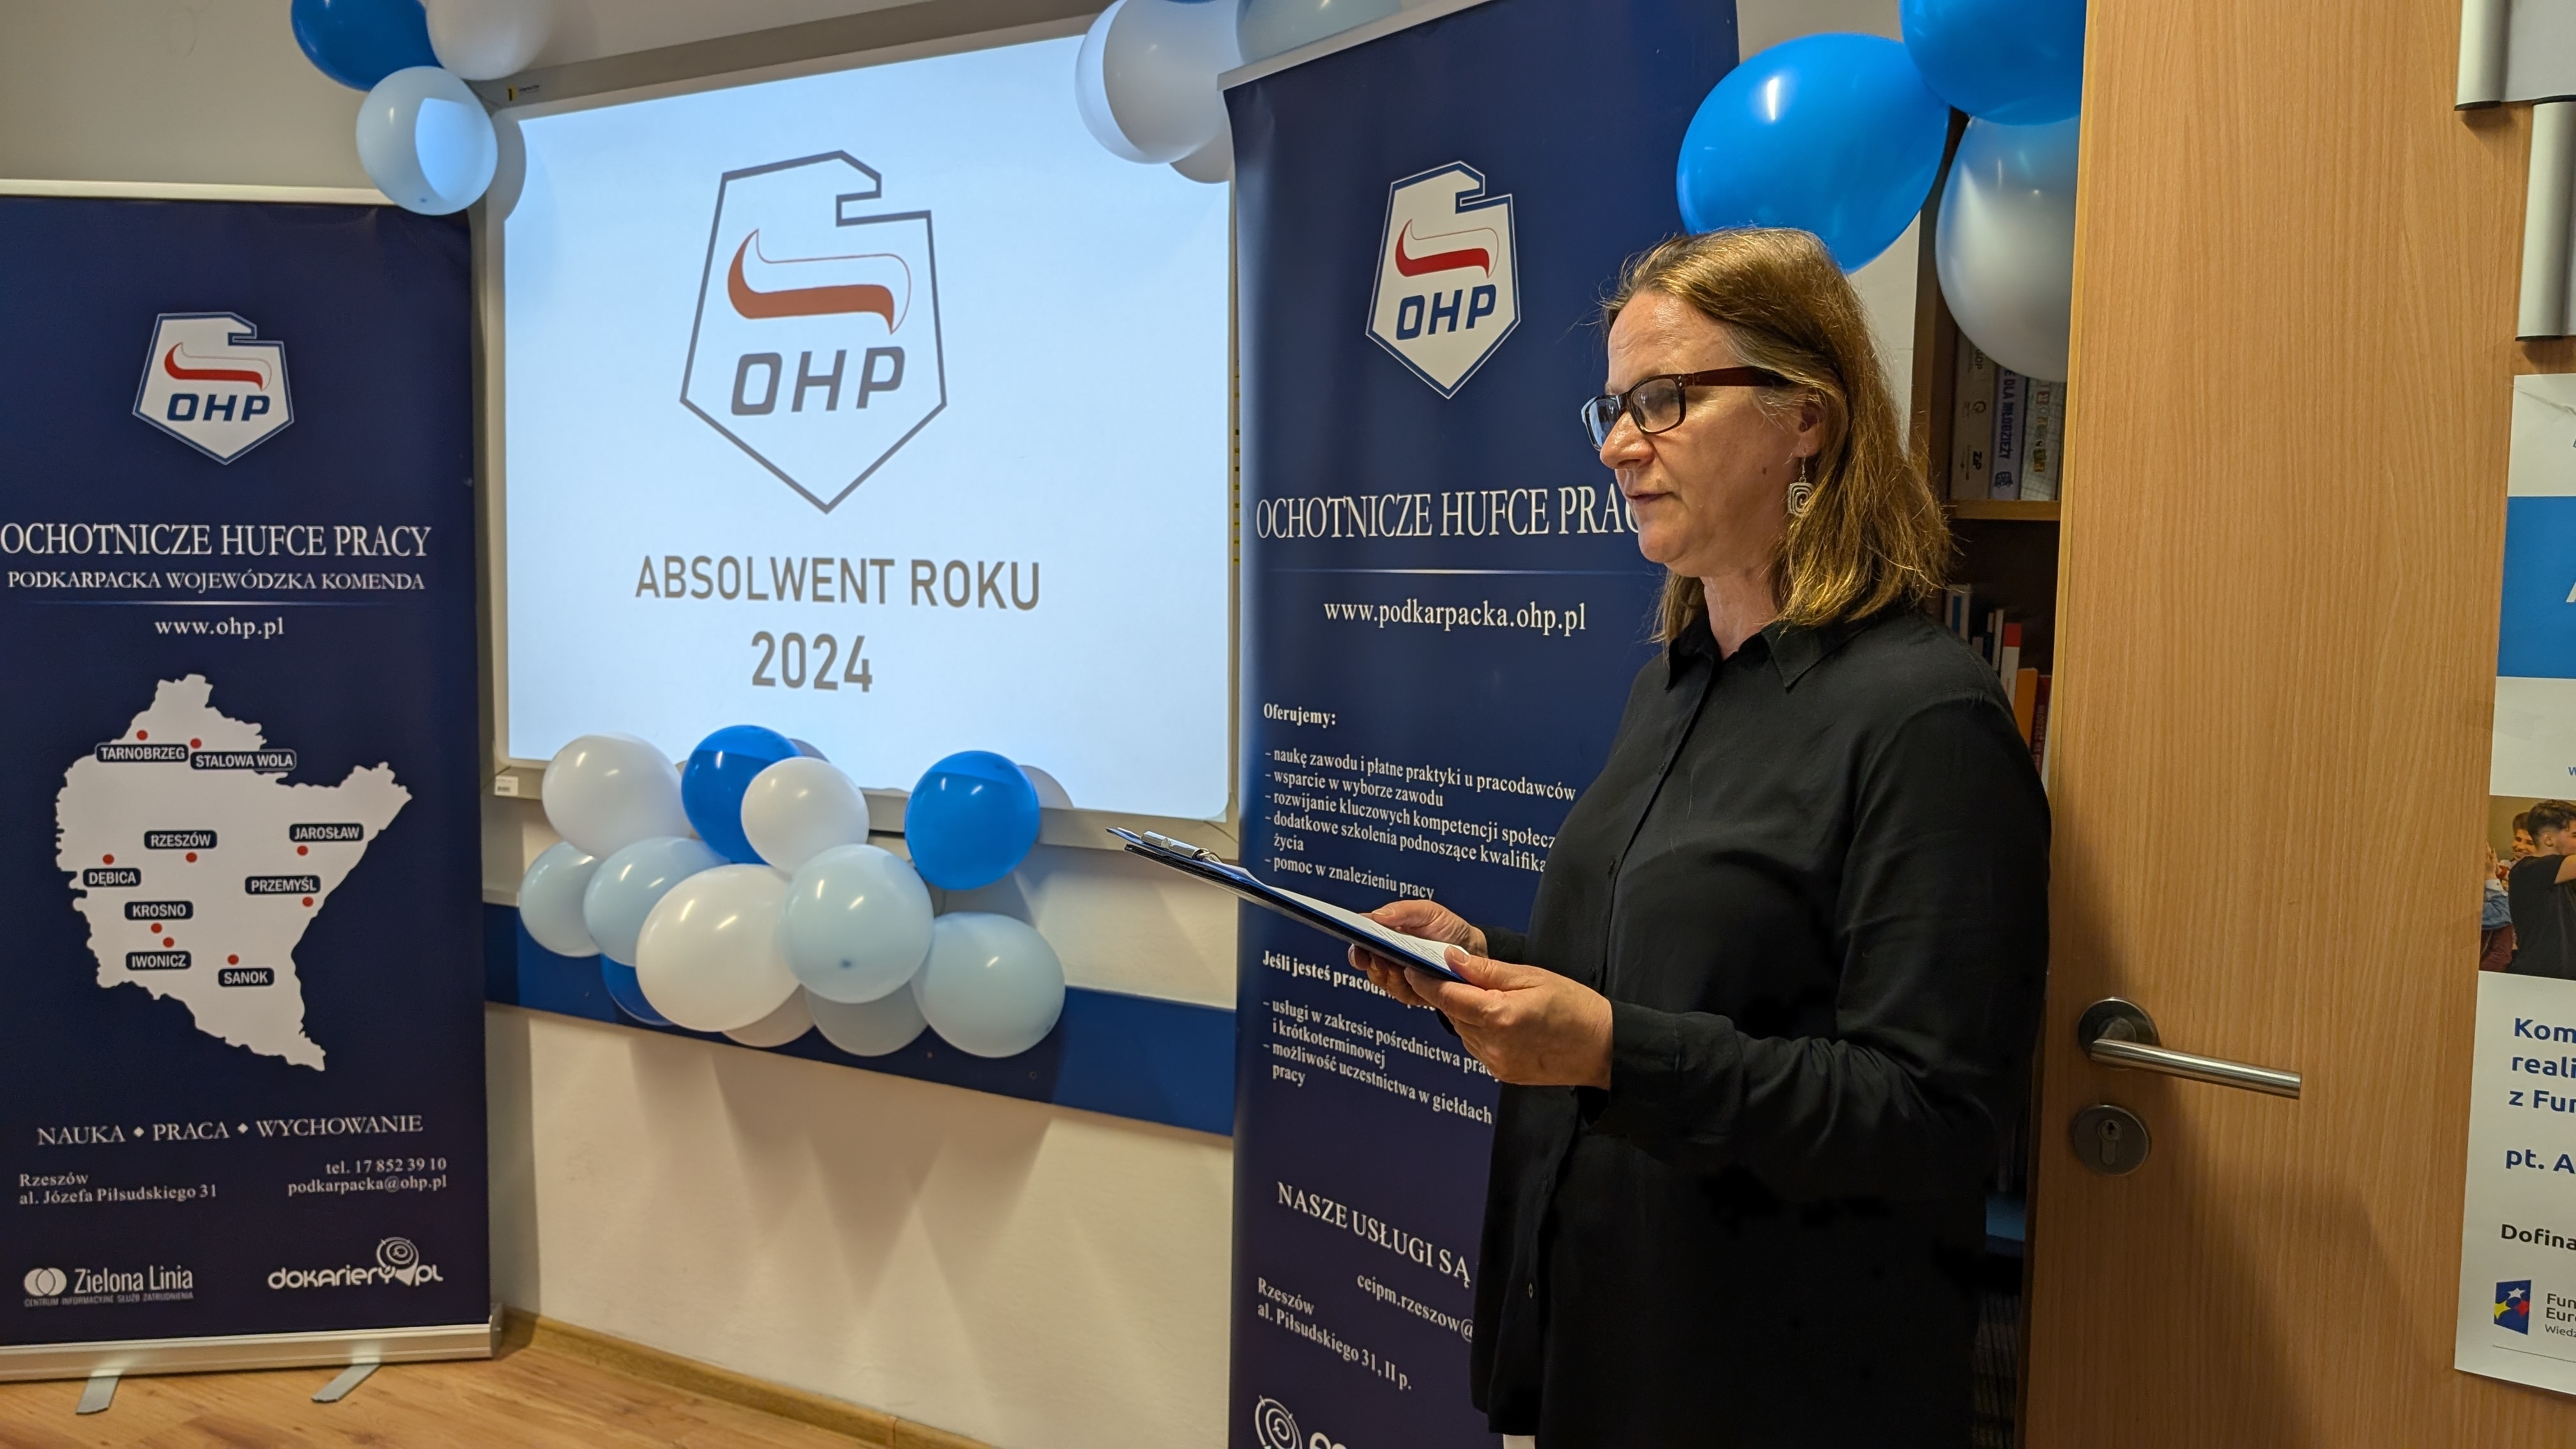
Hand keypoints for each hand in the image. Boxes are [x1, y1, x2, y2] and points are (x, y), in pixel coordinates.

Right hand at [1348, 900, 1485, 1008]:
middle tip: (1377, 958)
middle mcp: (1388, 954)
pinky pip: (1399, 994)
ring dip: (1386, 974)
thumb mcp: (1429, 912)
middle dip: (1368, 961)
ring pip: (1380, 979)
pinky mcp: (1412, 992)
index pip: (1361, 937)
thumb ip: (1404, 911)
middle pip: (1365, 961)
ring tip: (1397, 966)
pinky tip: (1412, 978)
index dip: (1354, 940)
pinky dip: (1403, 986)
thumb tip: (1376, 916)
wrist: (1475, 952)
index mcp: (1388, 932)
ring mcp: (1399, 974)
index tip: (1355, 941)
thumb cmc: (1448, 928)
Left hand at [1409, 949, 1613, 1088]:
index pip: (1447, 997)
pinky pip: (1477, 1046)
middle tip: (1450, 974)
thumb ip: (1486, 971)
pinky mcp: (1501, 1073)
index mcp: (1500, 1015)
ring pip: (1463, 1031)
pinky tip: (1500, 1019)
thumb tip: (1451, 958)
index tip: (1414, 967)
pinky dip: (1480, 1030)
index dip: (1427, 981)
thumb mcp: (1532, 977)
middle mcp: (1494, 1044)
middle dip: (1448, 994)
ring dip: (1466, 1013)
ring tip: (1490, 997)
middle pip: (1453, 1014)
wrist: (1603, 1048)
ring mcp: (1496, 1062)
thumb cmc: (1575, 1007)